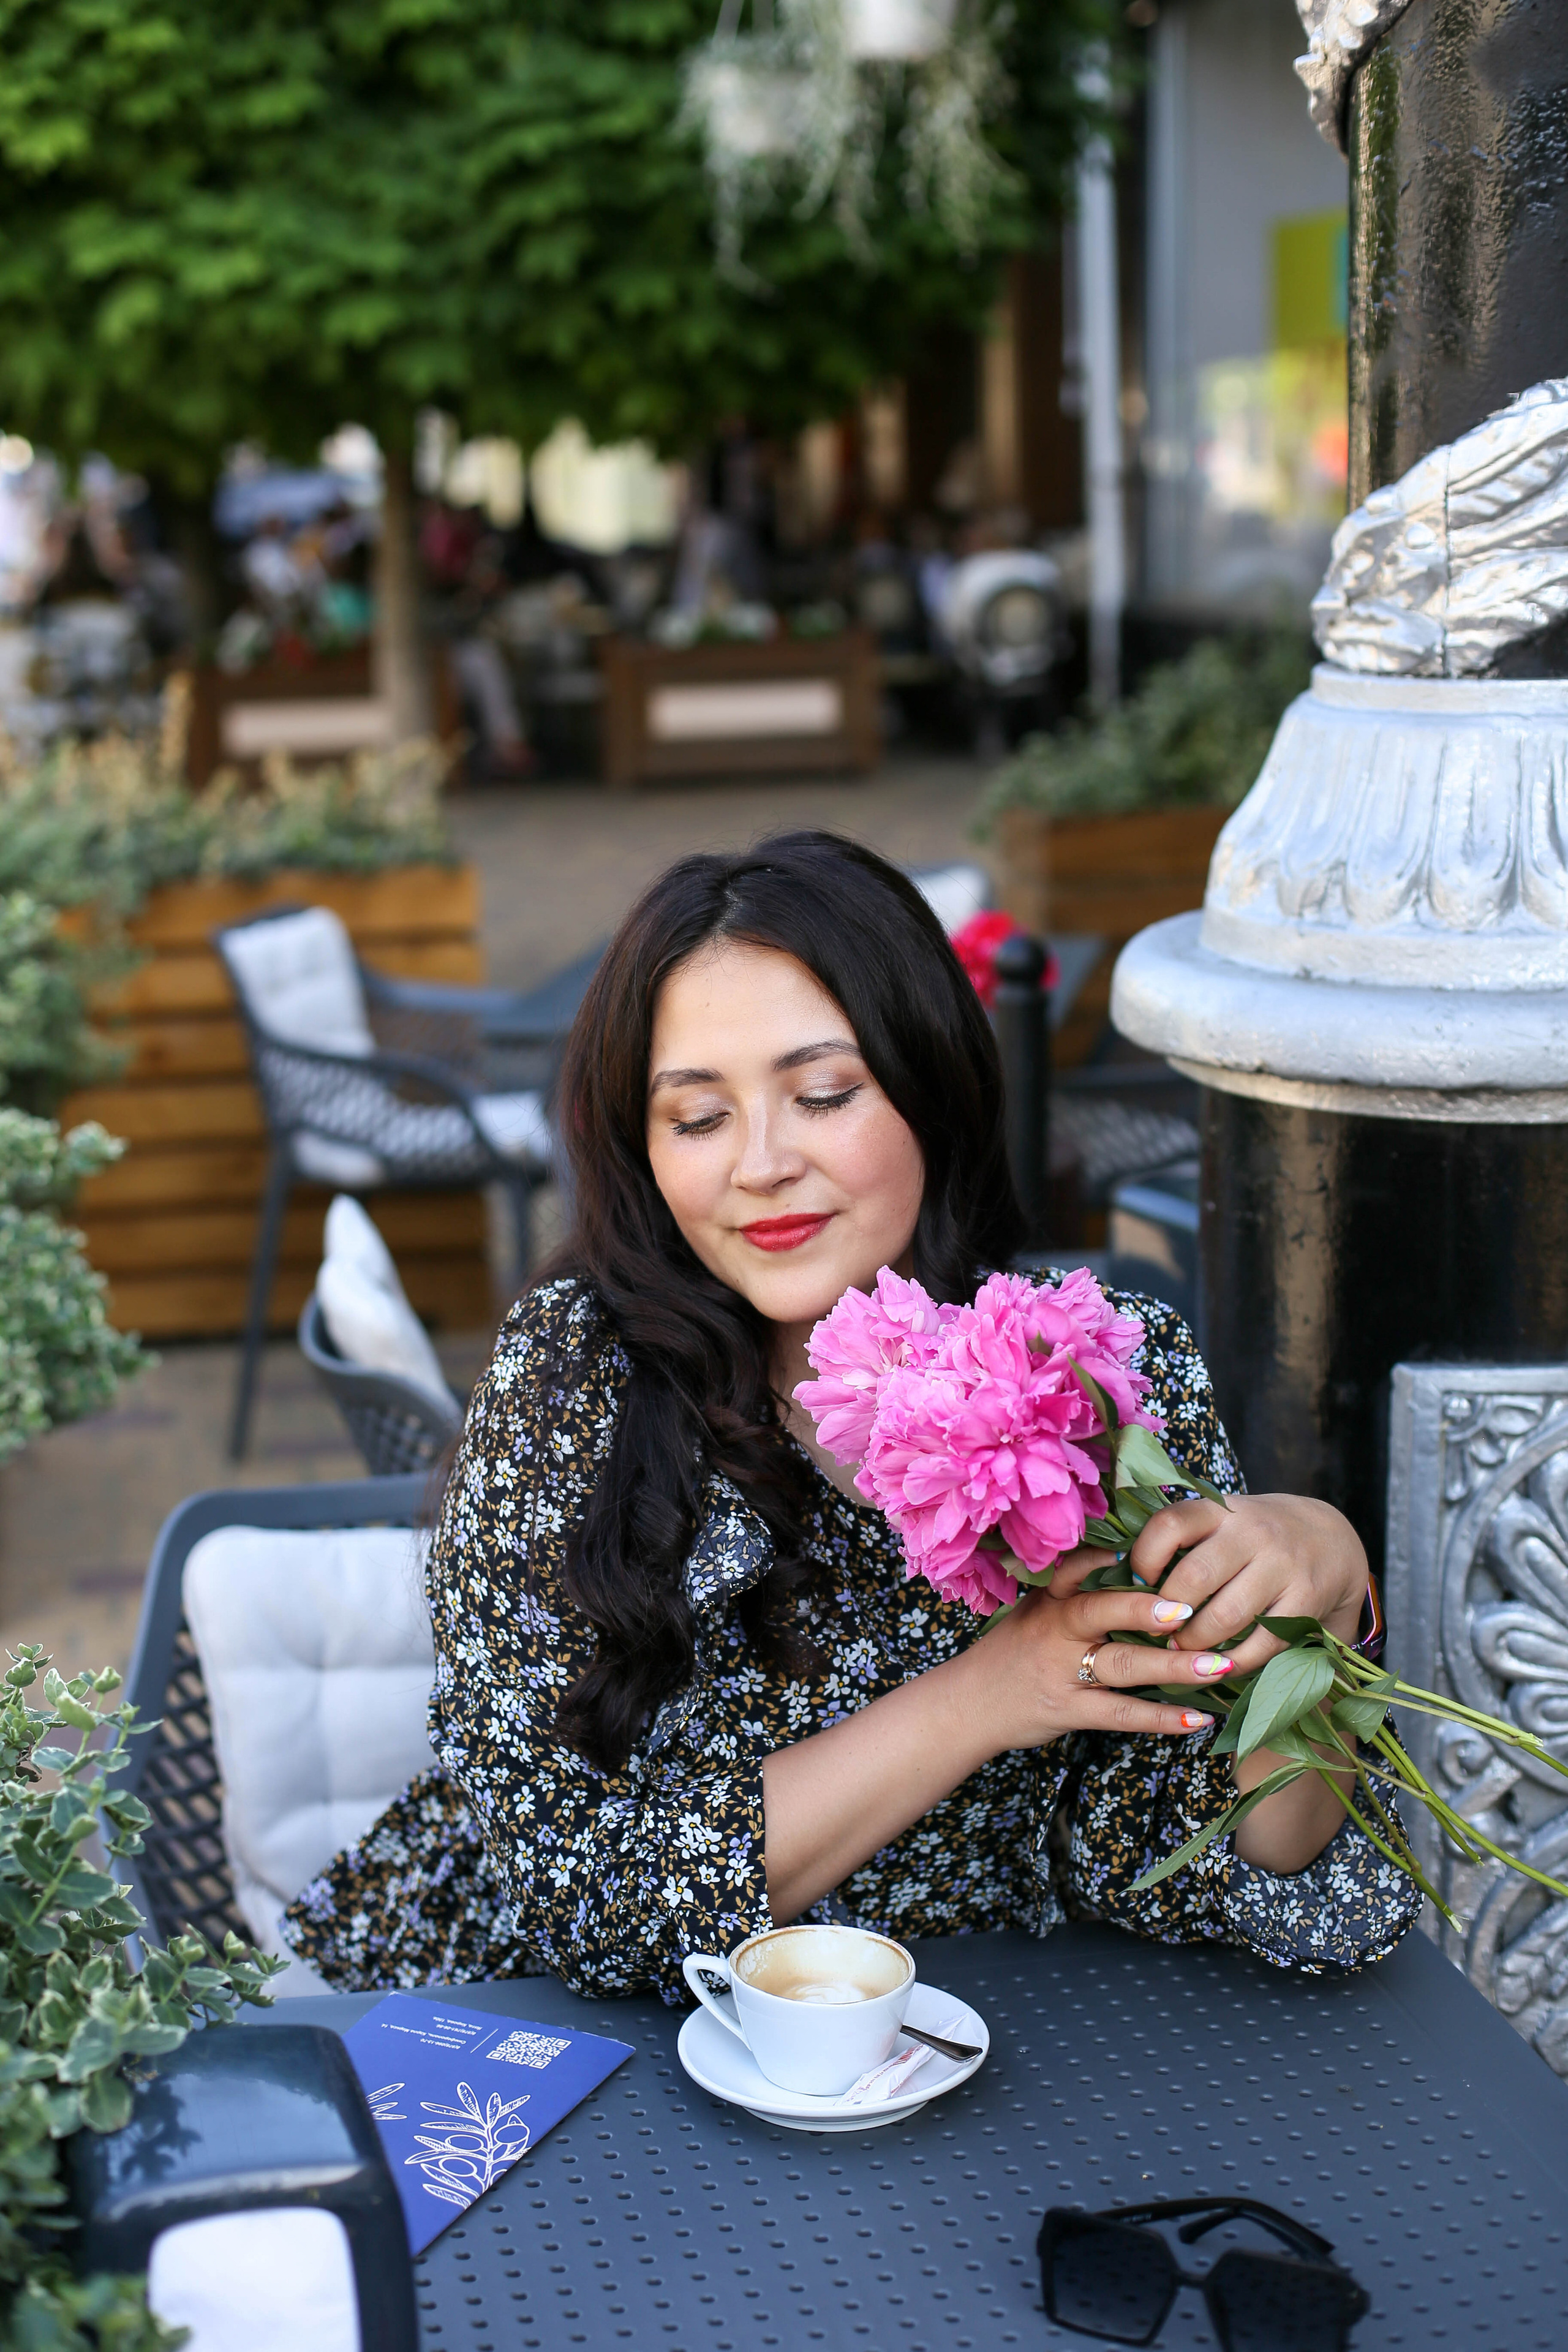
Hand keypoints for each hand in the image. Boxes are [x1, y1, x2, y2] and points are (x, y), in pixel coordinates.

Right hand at [953, 1554, 1235, 1755]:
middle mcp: (1056, 1630)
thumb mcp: (1033, 1612)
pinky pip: (1121, 1715)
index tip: (1151, 1545)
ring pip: (1123, 1666)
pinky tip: (1196, 1718)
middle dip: (1147, 1609)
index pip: (1078, 1568)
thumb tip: (1132, 1566)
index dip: (1111, 1558)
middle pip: (1103, 1612)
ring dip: (1174, 1666)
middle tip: (1192, 1608)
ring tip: (1219, 1665)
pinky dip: (1161, 1718)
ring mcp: (1063, 1672)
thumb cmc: (1012, 1653)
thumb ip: (1074, 1592)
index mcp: (1050, 1600)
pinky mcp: (1069, 1711)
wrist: (967, 1706)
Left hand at [1128, 1494, 1366, 1679]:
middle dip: (1164, 1613)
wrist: (1329, 1539)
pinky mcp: (1306, 1601)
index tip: (1137, 1583)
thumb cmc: (1251, 1536)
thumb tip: (1109, 1569)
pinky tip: (1215, 1666)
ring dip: (1193, 1644)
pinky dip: (1232, 1663)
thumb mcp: (1218, 1521)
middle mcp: (1252, 1532)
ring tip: (1177, 1651)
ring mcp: (1282, 1566)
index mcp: (1220, 1508)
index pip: (1169, 1525)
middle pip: (1193, 1578)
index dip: (1143, 1558)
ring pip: (1224, 1617)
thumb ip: (1176, 1538)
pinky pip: (1261, 1644)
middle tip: (1151, 1631)